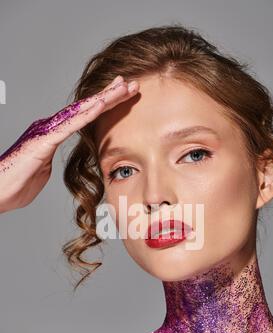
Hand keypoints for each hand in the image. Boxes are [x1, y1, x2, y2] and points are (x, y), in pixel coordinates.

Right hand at [0, 75, 137, 212]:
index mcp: (51, 133)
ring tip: (123, 87)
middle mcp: (49, 126)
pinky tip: (102, 105)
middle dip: (109, 95)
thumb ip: (48, 161)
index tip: (122, 95)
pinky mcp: (44, 140)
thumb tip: (51, 161)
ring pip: (81, 111)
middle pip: (85, 108)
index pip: (82, 116)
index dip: (103, 104)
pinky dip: (87, 113)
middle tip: (131, 83)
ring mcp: (46, 131)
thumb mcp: (40, 170)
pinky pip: (70, 125)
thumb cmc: (16, 183)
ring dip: (104, 99)